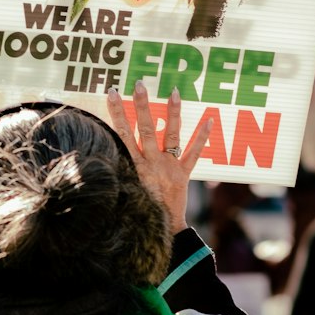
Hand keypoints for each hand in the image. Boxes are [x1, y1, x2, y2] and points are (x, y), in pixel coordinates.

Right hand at [106, 83, 210, 233]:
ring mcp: (169, 167)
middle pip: (146, 129)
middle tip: (140, 84)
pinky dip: (202, 136)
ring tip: (174, 92)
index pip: (123, 134)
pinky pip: (194, 153)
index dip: (116, 113)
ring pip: (171, 135)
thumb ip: (118, 170)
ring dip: (172, 113)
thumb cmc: (138, 211)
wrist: (160, 230)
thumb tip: (104, 152)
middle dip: (141, 105)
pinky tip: (210, 119)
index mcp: (134, 166)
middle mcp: (152, 163)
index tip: (112, 93)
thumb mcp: (123, 189)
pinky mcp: (183, 174)